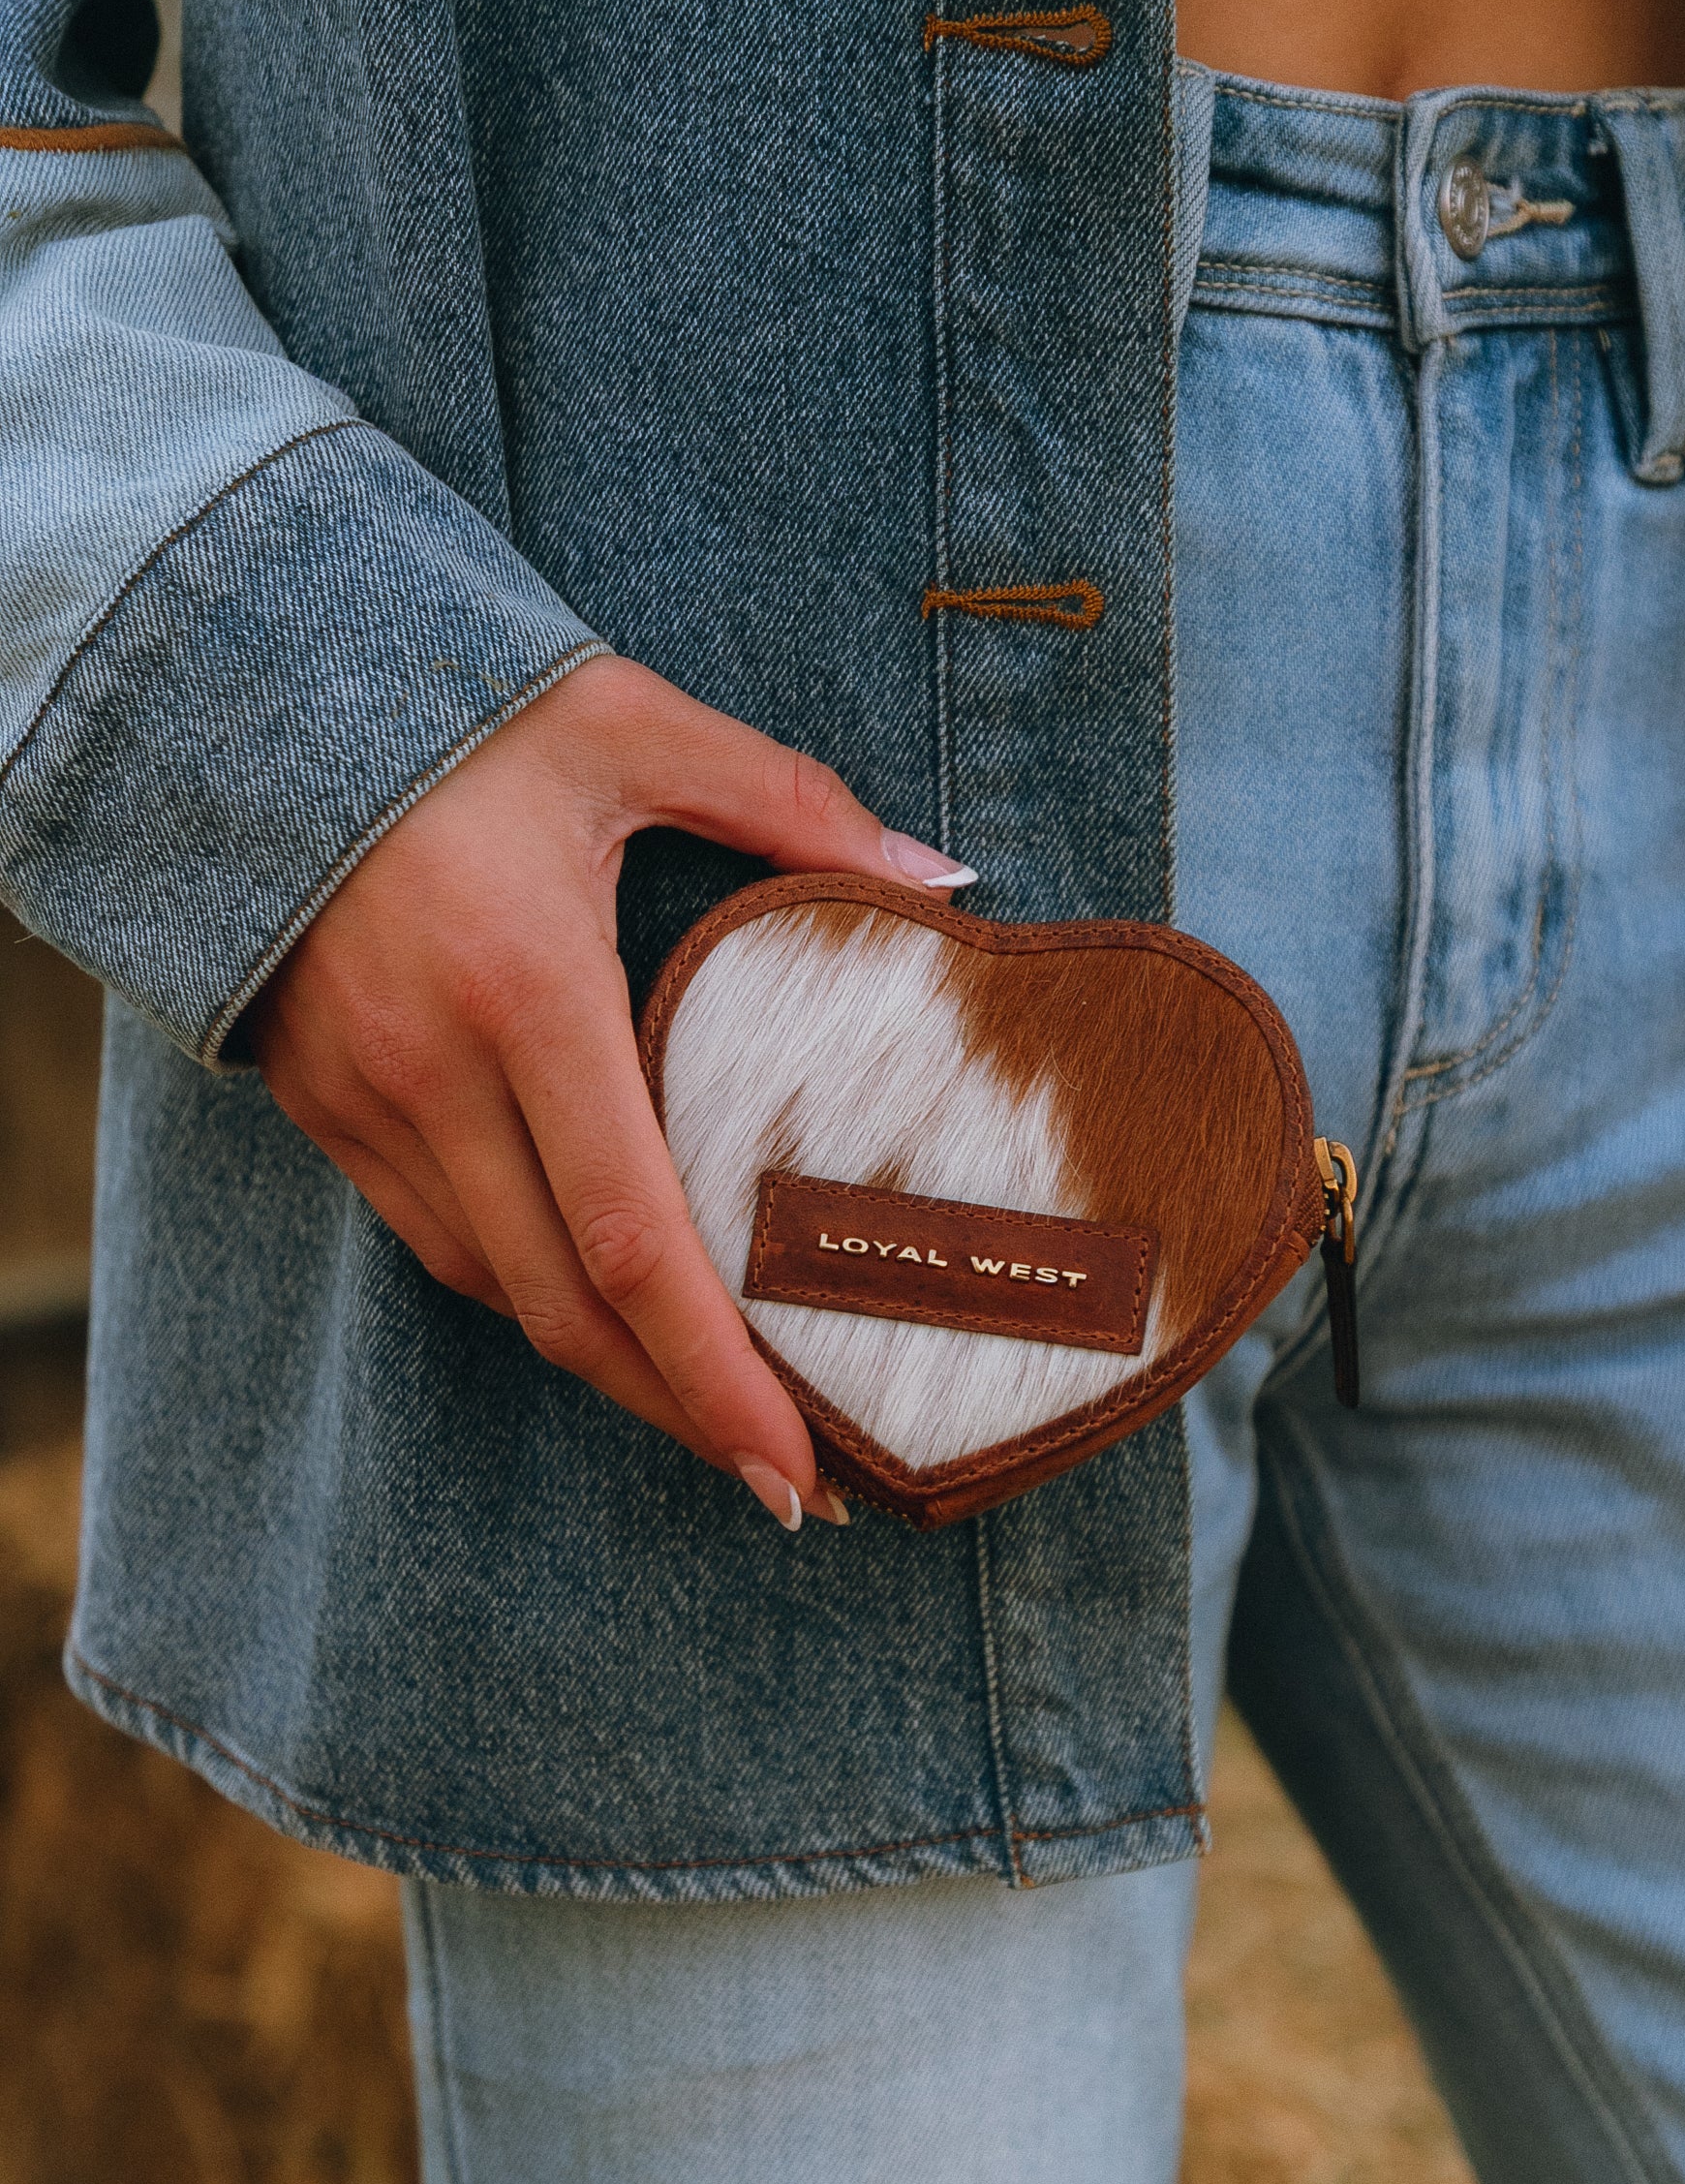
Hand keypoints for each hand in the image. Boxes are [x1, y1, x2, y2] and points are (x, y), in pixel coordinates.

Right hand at [244, 653, 974, 1529]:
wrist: (244, 698)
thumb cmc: (458, 708)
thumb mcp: (631, 728)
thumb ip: (792, 805)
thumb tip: (942, 876)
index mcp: (528, 991)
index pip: (635, 1239)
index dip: (714, 1375)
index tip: (796, 1465)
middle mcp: (438, 1076)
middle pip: (569, 1307)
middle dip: (682, 1415)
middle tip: (794, 1485)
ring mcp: (368, 1104)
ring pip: (499, 1291)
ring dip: (609, 1369)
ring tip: (717, 1413)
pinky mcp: (326, 1108)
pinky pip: (440, 1241)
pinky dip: (530, 1292)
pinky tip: (604, 1311)